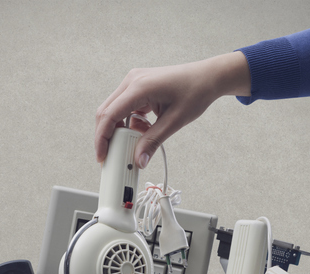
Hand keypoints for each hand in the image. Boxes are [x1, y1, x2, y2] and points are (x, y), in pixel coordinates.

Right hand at [95, 51, 250, 167]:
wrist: (207, 77)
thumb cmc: (195, 92)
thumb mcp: (174, 122)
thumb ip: (153, 141)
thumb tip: (139, 160)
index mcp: (139, 87)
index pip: (109, 115)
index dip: (102, 139)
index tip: (102, 156)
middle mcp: (132, 81)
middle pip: (106, 112)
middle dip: (107, 137)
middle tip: (111, 156)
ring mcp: (134, 82)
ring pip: (114, 110)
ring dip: (120, 130)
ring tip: (135, 142)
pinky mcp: (138, 86)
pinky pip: (125, 107)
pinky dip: (130, 122)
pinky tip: (144, 129)